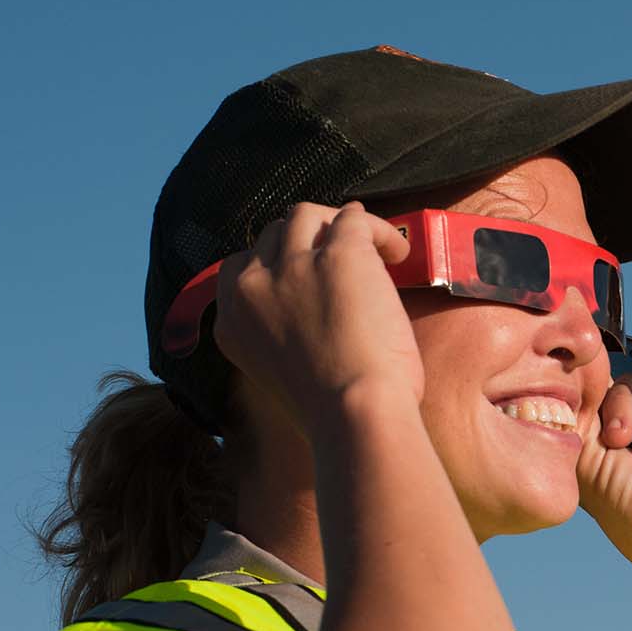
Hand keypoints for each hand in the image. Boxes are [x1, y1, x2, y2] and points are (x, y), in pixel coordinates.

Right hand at [212, 201, 420, 432]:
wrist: (353, 415)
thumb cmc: (334, 414)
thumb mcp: (280, 377)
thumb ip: (279, 338)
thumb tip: (314, 316)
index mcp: (231, 321)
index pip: (240, 266)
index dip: (276, 262)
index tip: (307, 271)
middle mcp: (252, 287)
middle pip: (274, 234)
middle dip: (309, 241)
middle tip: (347, 263)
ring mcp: (293, 266)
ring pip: (307, 215)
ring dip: (340, 226)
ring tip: (376, 253)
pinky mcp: (339, 255)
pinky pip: (354, 218)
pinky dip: (380, 230)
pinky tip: (400, 254)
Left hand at [575, 372, 631, 591]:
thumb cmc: (631, 510)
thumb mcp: (586, 462)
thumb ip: (578, 414)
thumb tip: (575, 375)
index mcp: (603, 450)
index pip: (588, 401)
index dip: (584, 400)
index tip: (582, 419)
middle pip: (610, 386)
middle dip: (610, 408)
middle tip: (615, 440)